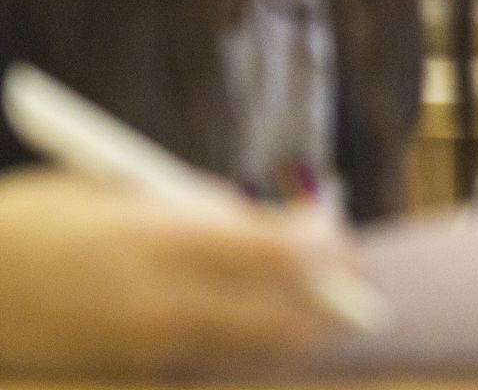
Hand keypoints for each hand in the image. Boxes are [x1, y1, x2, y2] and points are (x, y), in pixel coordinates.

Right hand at [0, 169, 345, 375]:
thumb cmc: (40, 218)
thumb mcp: (127, 189)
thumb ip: (202, 209)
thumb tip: (270, 225)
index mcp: (162, 242)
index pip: (278, 255)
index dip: (326, 250)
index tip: (347, 241)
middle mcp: (159, 304)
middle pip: (276, 320)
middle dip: (327, 307)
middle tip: (355, 289)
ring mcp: (142, 350)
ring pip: (247, 352)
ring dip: (290, 333)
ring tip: (316, 309)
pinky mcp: (126, 376)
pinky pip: (205, 364)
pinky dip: (241, 349)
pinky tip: (254, 328)